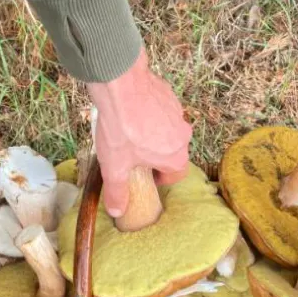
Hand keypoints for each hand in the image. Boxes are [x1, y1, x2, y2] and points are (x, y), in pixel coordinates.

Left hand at [86, 48, 191, 217]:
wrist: (120, 85)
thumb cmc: (121, 129)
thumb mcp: (114, 167)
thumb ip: (117, 192)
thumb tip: (117, 211)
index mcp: (176, 156)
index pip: (176, 175)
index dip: (160, 178)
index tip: (145, 176)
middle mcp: (183, 135)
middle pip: (172, 152)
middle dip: (154, 155)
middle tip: (132, 153)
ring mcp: (177, 112)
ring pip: (167, 130)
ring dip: (153, 134)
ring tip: (128, 131)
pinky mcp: (168, 94)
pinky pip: (161, 110)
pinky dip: (150, 114)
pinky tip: (130, 112)